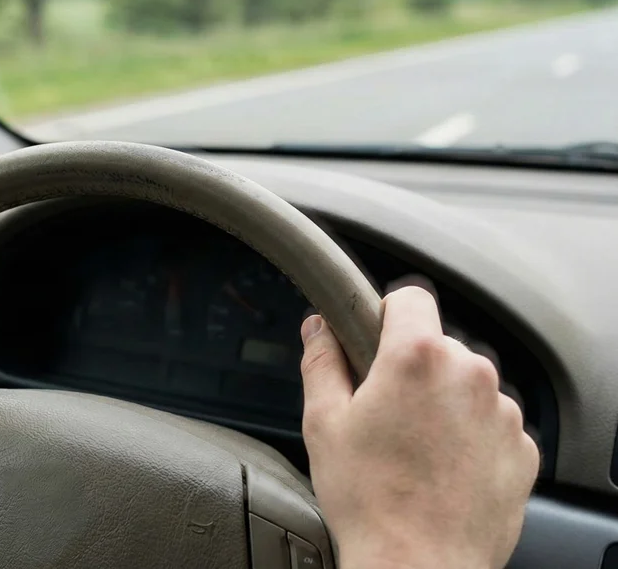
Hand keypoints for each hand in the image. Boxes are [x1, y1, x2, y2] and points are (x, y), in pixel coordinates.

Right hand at [300, 287, 538, 568]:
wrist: (417, 566)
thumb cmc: (370, 500)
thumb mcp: (324, 422)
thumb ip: (322, 361)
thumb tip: (318, 327)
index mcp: (418, 358)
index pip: (410, 298)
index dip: (385, 315)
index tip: (373, 340)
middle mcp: (470, 375)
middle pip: (437, 346)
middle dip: (410, 369)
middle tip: (382, 413)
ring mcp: (502, 413)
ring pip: (465, 386)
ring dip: (441, 403)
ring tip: (412, 450)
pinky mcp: (522, 449)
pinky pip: (490, 424)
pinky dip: (468, 437)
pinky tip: (440, 469)